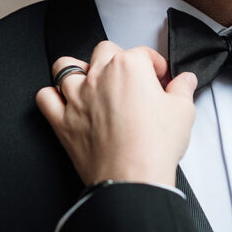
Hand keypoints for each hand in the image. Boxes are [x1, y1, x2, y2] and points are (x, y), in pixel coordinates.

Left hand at [36, 40, 196, 186]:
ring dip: (79, 71)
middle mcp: (99, 76)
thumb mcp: (183, 112)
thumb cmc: (154, 147)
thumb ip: (183, 89)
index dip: (155, 65)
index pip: (143, 53)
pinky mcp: (62, 121)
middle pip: (104, 51)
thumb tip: (185, 80)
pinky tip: (66, 101)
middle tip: (131, 79)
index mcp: (129, 67)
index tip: (160, 77)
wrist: (132, 179)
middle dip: (119, 59)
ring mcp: (77, 97)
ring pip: (67, 67)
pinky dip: (52, 96)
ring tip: (93, 82)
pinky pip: (46, 97)